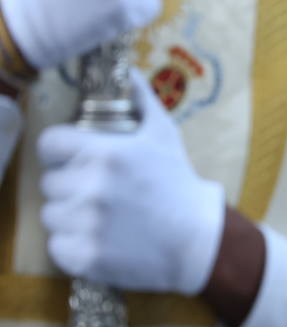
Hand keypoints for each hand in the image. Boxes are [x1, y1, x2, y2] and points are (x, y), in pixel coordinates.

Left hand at [37, 70, 223, 294]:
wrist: (197, 240)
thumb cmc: (178, 183)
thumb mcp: (164, 135)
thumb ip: (141, 100)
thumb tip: (129, 71)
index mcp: (105, 153)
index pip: (49, 144)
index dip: (59, 152)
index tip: (73, 161)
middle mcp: (91, 186)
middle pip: (49, 182)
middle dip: (70, 186)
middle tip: (100, 193)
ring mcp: (85, 223)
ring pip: (51, 215)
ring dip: (70, 217)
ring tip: (102, 218)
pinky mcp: (84, 255)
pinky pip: (56, 246)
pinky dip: (74, 246)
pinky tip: (101, 240)